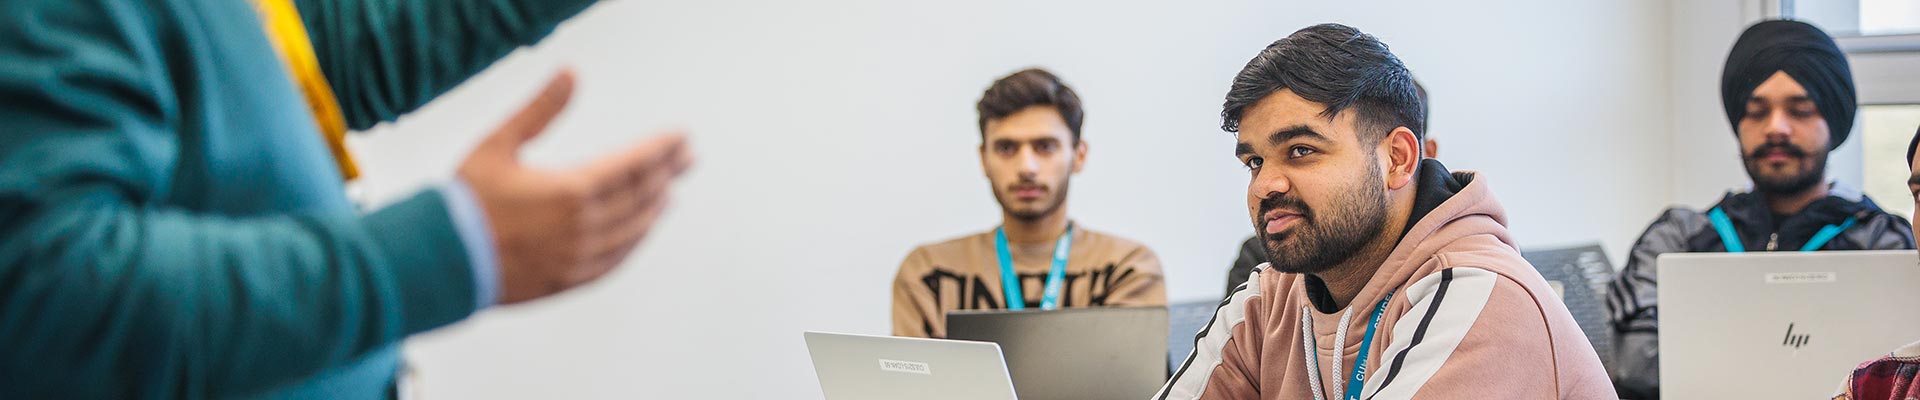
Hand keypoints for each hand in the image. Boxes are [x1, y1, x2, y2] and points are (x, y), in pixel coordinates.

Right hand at [457, 70, 692, 304]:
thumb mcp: (498, 144)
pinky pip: (616, 260)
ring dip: (654, 208)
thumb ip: (540, 109)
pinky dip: (634, 242)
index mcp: (570, 190)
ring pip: (633, 230)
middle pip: (639, 196)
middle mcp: (583, 226)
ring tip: (668, 192)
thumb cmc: (464, 201)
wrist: (439, 260)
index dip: (660, 150)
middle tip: (687, 158)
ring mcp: (579, 256)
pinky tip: (639, 232)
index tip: (681, 139)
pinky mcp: (568, 279)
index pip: (632, 165)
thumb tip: (571, 73)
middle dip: (666, 173)